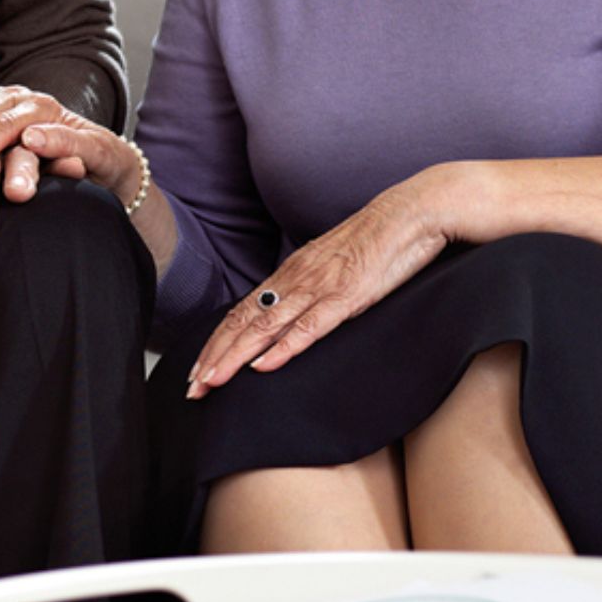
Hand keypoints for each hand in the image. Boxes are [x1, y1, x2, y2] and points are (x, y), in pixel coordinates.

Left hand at [184, 170, 457, 398]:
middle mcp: (295, 280)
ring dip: (235, 357)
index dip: (217, 343)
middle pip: (242, 322)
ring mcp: (318, 288)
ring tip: (212, 381)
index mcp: (290, 275)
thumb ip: (308, 290)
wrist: (408, 214)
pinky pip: (309, 326)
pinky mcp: (346, 295)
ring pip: (265, 327)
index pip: (242, 313)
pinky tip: (263, 366)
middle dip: (214, 357)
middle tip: (193, 387)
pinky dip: (283, 348)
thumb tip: (290, 314)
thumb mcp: (331, 268)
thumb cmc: (374, 243)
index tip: (199, 370)